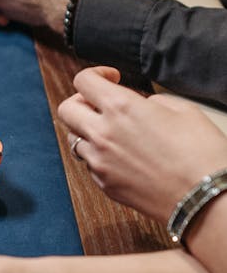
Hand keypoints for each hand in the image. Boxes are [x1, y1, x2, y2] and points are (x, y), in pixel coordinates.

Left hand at [57, 67, 226, 221]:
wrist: (206, 198)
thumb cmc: (201, 153)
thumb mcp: (182, 109)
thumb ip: (150, 101)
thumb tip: (138, 105)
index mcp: (121, 108)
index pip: (83, 81)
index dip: (95, 74)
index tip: (111, 79)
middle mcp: (103, 134)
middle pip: (66, 110)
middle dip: (81, 102)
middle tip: (101, 104)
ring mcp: (100, 163)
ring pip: (74, 139)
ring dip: (88, 131)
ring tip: (114, 132)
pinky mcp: (105, 185)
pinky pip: (90, 164)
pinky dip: (100, 156)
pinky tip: (124, 156)